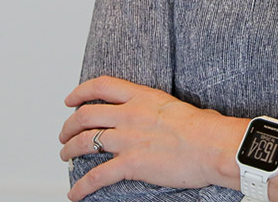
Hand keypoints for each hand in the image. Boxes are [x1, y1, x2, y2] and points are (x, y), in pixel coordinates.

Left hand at [59, 76, 230, 200]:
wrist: (212, 145)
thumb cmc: (203, 127)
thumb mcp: (173, 105)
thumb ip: (155, 108)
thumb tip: (151, 116)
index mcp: (143, 96)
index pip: (103, 86)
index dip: (81, 91)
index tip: (72, 99)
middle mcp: (130, 114)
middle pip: (86, 115)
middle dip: (69, 126)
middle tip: (65, 133)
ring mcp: (128, 139)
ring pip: (84, 142)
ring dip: (68, 150)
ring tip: (65, 156)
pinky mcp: (130, 164)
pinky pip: (96, 176)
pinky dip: (81, 187)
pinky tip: (75, 194)